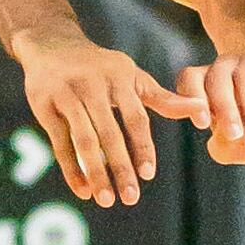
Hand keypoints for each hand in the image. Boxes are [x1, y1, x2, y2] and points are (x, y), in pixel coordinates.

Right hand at [11, 28, 204, 206]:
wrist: (52, 44)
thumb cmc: (101, 68)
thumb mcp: (132, 78)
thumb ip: (163, 99)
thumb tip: (200, 111)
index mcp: (120, 77)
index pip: (135, 118)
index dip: (142, 147)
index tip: (148, 175)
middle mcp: (93, 84)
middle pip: (110, 133)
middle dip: (121, 168)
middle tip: (131, 198)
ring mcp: (67, 94)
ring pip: (83, 140)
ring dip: (96, 173)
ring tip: (106, 200)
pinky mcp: (43, 105)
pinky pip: (59, 142)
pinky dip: (71, 169)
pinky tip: (83, 191)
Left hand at [177, 49, 244, 165]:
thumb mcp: (232, 145)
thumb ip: (222, 147)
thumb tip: (226, 139)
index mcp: (204, 81)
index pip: (190, 78)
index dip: (193, 97)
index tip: (203, 125)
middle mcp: (225, 67)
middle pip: (218, 80)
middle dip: (225, 109)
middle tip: (234, 135)